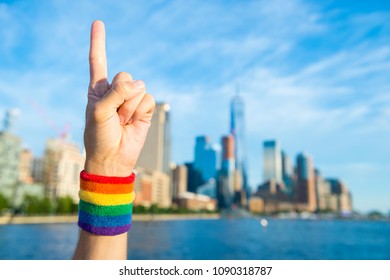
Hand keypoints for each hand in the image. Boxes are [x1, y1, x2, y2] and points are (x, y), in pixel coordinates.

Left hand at [84, 20, 154, 176]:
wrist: (113, 159)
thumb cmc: (98, 136)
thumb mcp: (99, 112)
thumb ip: (115, 93)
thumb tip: (139, 84)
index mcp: (98, 89)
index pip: (98, 61)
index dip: (98, 42)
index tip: (98, 22)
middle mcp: (115, 91)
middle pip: (125, 75)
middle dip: (121, 94)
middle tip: (114, 114)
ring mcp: (131, 100)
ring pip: (139, 88)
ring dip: (130, 108)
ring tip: (122, 122)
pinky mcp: (144, 110)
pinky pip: (148, 100)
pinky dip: (141, 112)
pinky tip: (133, 123)